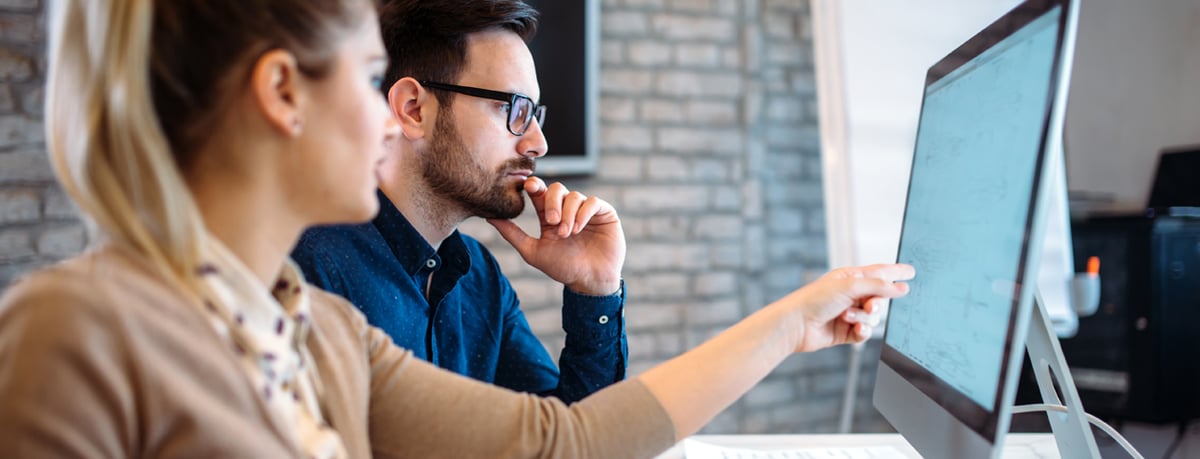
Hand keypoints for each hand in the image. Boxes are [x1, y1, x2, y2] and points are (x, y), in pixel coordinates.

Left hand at [487, 177, 625, 295]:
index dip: (534, 186)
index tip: (529, 187)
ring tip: (566, 234)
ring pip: (574, 196)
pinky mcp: (604, 213)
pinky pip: (592, 202)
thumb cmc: (562, 268)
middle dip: (552, 202)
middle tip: (551, 222)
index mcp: (549, 216)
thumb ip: (512, 234)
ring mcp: (586, 210)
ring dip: (567, 214)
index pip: (540, 193)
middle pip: (557, 189)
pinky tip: (578, 228)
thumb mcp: (533, 252)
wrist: (589, 281)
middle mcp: (567, 210)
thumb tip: (489, 217)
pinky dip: (583, 213)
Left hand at [771, 264, 914, 352]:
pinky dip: (862, 332)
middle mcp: (850, 294)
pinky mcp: (845, 332)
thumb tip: (901, 287)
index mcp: (850, 277)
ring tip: (847, 317)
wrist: (796, 324)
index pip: (879, 272)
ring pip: (873, 318)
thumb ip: (878, 286)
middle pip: (879, 298)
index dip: (896, 272)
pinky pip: (865, 333)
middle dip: (877, 303)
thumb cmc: (816, 299)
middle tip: (869, 306)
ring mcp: (848, 313)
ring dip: (863, 318)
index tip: (912, 272)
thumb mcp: (850, 286)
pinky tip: (854, 330)